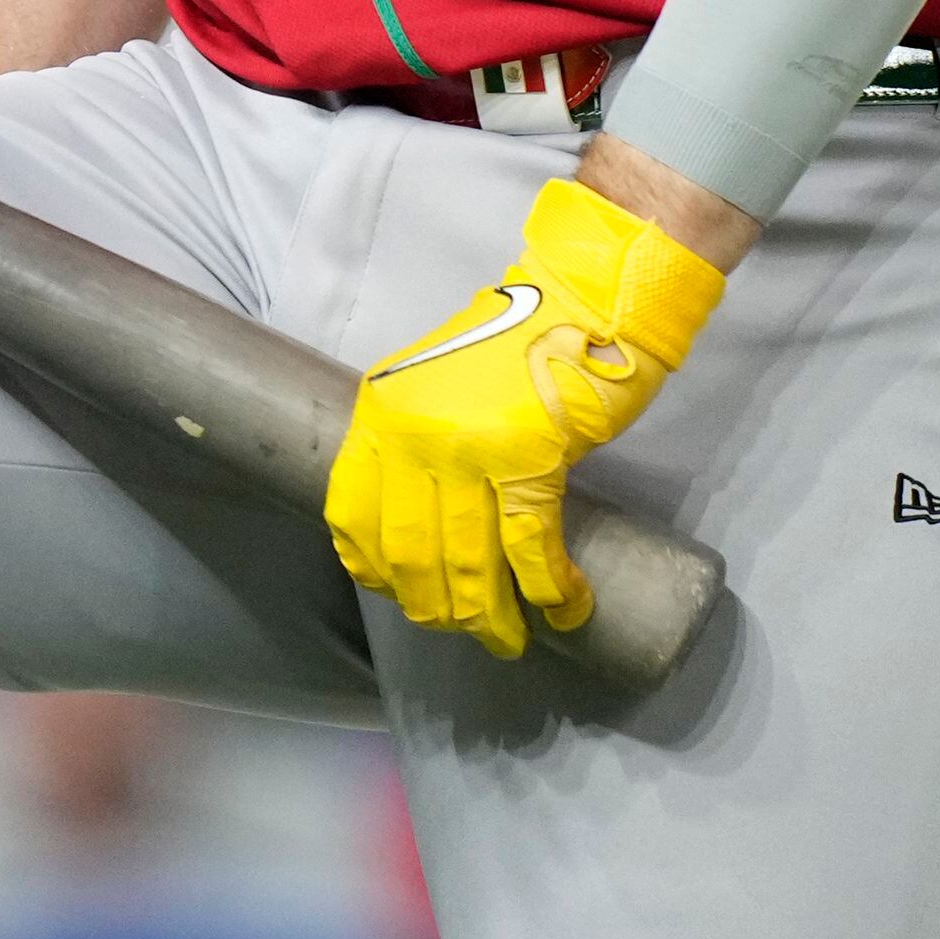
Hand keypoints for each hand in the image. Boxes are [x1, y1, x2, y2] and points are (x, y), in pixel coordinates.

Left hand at [322, 175, 725, 657]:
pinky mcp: (528, 458)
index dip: (377, 570)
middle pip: (411, 552)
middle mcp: (413, 432)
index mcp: (383, 410)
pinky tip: (564, 607)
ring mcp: (468, 447)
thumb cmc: (518, 342)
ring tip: (509, 640)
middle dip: (438, 608)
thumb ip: (419, 441)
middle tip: (468, 631)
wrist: (586, 298)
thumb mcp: (436, 385)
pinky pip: (529, 548)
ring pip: (466, 561)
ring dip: (488, 616)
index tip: (404, 596)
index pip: (353, 514)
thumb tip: (424, 519)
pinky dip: (548, 590)